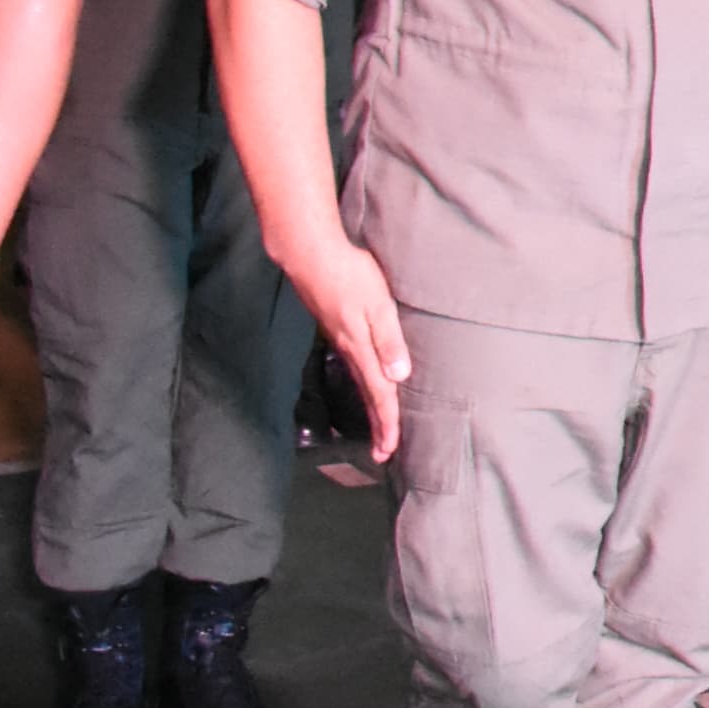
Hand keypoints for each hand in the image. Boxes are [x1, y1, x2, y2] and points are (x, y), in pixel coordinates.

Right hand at [285, 230, 413, 461]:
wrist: (309, 254)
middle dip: (378, 425)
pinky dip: (363, 383)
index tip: (390, 449)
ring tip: (379, 425)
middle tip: (384, 453)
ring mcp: (340, 339)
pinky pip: (353, 365)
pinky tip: (367, 381)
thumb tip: (399, 377)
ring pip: (360, 381)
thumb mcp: (378, 306)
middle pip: (368, 394)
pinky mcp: (336, 328)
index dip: (387, 423)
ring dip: (371, 407)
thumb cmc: (349, 275)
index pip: (380, 394)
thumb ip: (389, 341)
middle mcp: (350, 349)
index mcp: (362, 349)